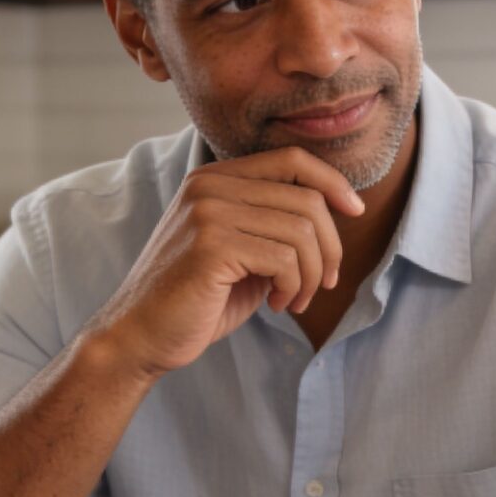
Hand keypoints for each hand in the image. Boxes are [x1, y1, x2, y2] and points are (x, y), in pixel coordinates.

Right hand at [82, 148, 365, 378]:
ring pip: (301, 231)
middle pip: (305, 198)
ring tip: (295, 299)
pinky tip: (277, 305)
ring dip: (312, 274)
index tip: (355, 211)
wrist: (140, 337)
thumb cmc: (195, 300)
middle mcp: (209, 187)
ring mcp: (208, 213)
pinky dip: (294, 287)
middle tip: (323, 283)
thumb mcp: (241, 252)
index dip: (333, 182)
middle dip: (329, 247)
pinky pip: (285, 260)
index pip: (292, 159)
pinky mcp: (211, 246)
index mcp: (215, 180)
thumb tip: (334, 211)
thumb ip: (274, 226)